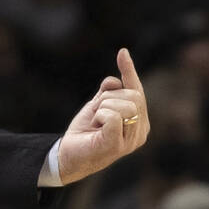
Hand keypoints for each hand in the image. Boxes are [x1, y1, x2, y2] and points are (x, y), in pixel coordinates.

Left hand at [58, 48, 149, 183]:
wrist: (68, 156)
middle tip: (96, 114)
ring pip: (123, 104)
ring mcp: (130, 140)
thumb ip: (108, 93)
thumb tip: (114, 80)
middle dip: (108, 98)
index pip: (137, 91)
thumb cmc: (85, 133)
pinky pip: (113, 116)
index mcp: (140, 122)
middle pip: (133, 95)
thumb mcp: (97, 106)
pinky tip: (95, 126)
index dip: (129, 71)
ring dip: (102, 108)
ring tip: (95, 124)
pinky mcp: (116, 145)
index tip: (122, 52)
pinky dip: (100, 115)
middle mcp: (140, 131)